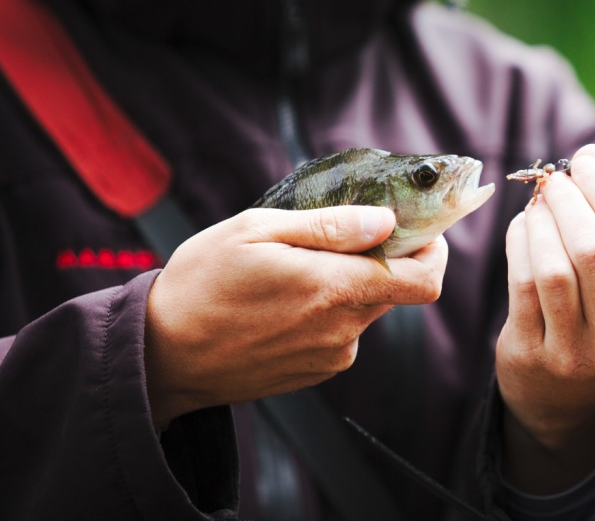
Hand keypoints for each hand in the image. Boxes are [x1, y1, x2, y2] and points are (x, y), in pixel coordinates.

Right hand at [144, 206, 446, 427]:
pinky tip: (286, 301)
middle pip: (398, 290)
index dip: (434, 251)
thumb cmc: (201, 283)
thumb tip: (385, 221)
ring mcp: (330, 355)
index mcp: (332, 289)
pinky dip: (329, 311)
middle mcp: (342, 329)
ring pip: (368, 309)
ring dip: (350, 285)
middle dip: (385, 259)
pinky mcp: (315, 372)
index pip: (424, 280)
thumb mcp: (256, 231)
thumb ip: (330, 226)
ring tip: (298, 269)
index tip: (420, 229)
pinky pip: (343, 332)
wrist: (160, 355)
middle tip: (345, 235)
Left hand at [496, 145, 594, 491]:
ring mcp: (574, 354)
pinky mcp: (531, 355)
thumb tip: (589, 156)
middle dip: (569, 202)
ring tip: (538, 204)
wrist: (562, 402)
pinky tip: (521, 228)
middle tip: (556, 180)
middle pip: (592, 251)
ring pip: (552, 267)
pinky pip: (522, 285)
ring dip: (540, 222)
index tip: (585, 162)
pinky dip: (519, 244)